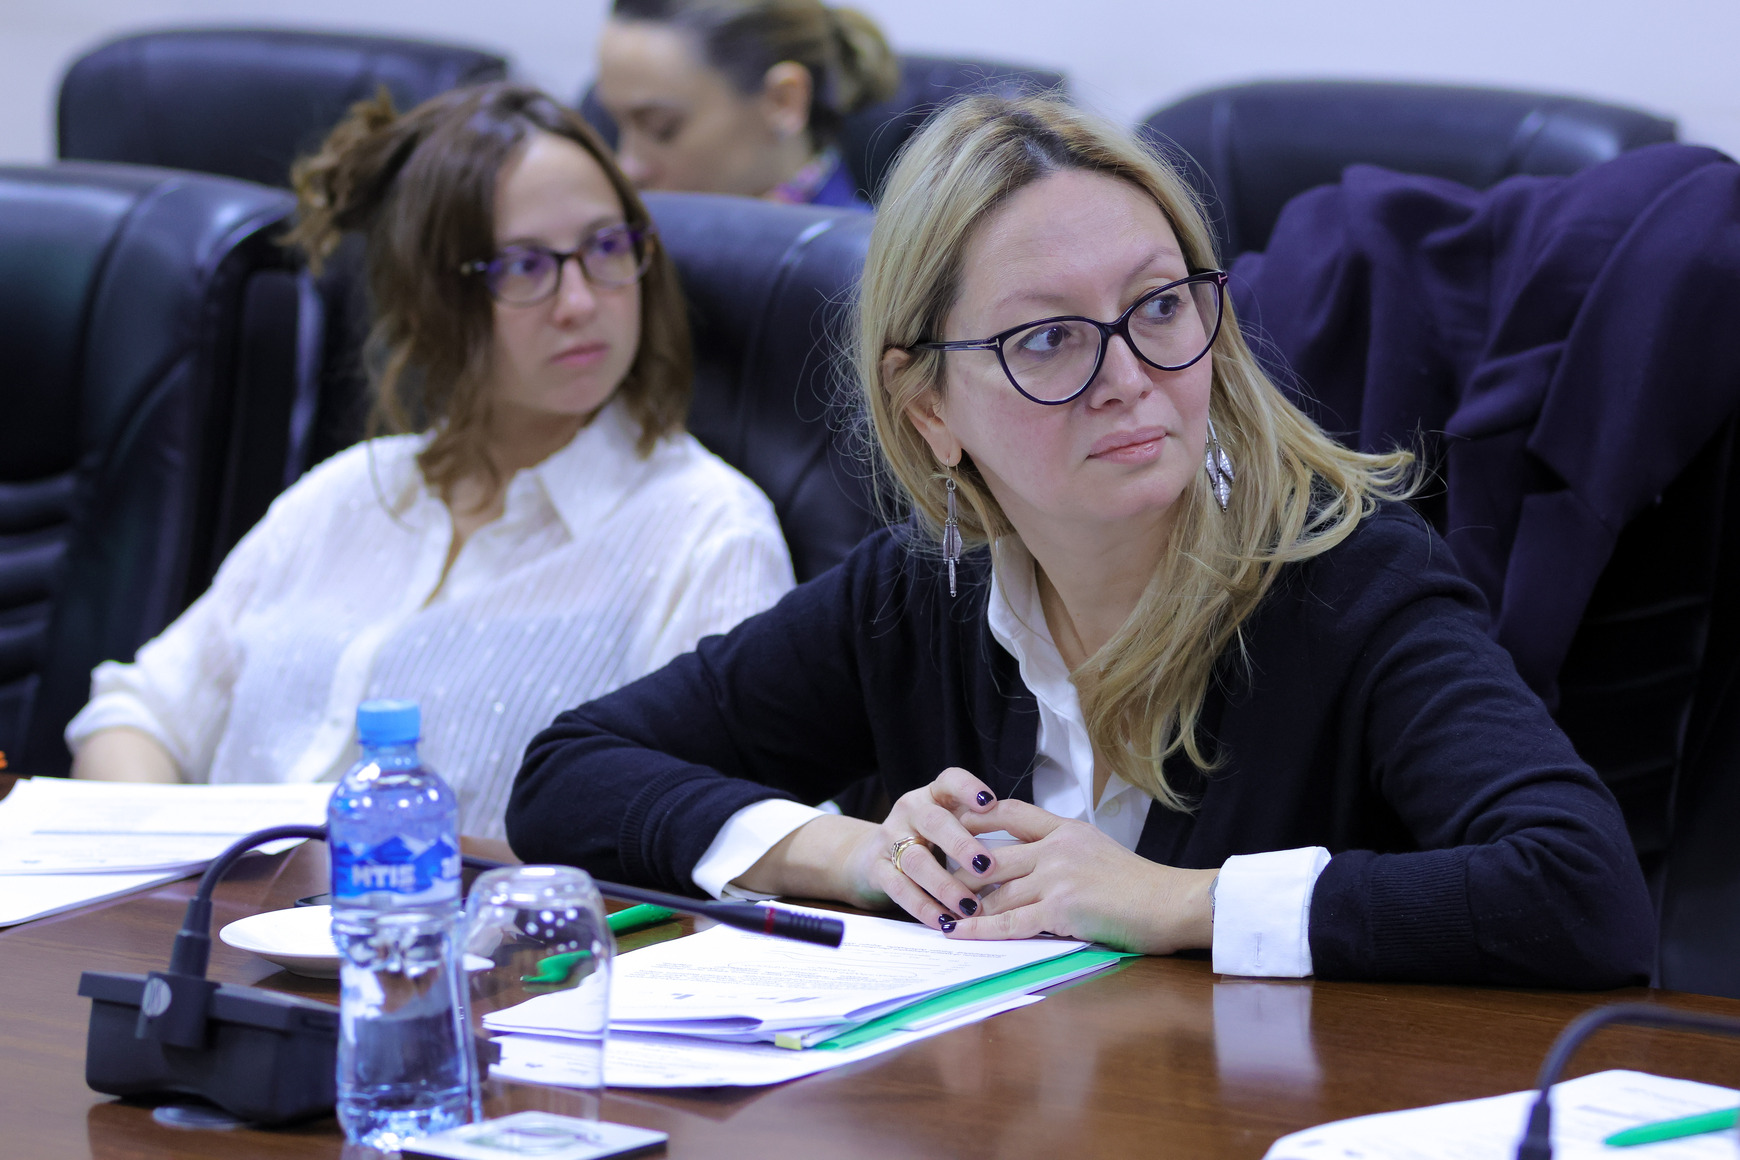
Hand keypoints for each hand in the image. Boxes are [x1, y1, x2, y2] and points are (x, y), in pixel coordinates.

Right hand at [841, 767, 1004, 930]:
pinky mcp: (877, 868)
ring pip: (915, 860)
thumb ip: (978, 827)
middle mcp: (910, 811)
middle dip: (961, 844)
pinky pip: (899, 888)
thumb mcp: (951, 822)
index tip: (991, 803)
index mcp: (933, 795)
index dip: (969, 789)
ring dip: (944, 884)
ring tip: (969, 905)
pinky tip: (945, 920)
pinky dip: (923, 907)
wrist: (872, 854)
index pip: (950, 781)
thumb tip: (1025, 851)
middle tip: (986, 865)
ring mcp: (890, 838)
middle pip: (934, 822)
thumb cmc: (929, 839)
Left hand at [949, 799, 1216, 953]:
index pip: (1011, 812)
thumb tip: (1033, 863)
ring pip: (996, 891)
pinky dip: (978, 930)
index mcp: (1067, 828)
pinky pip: (1009, 922)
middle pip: (992, 854)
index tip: (949, 821)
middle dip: (957, 869)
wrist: (1174, 902)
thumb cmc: (1143, 886)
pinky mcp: (1062, 909)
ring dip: (962, 904)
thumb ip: (1064, 851)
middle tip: (926, 875)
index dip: (976, 816)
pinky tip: (955, 933)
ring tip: (932, 909)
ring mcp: (1058, 877)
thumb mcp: (1099, 851)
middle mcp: (1057, 847)